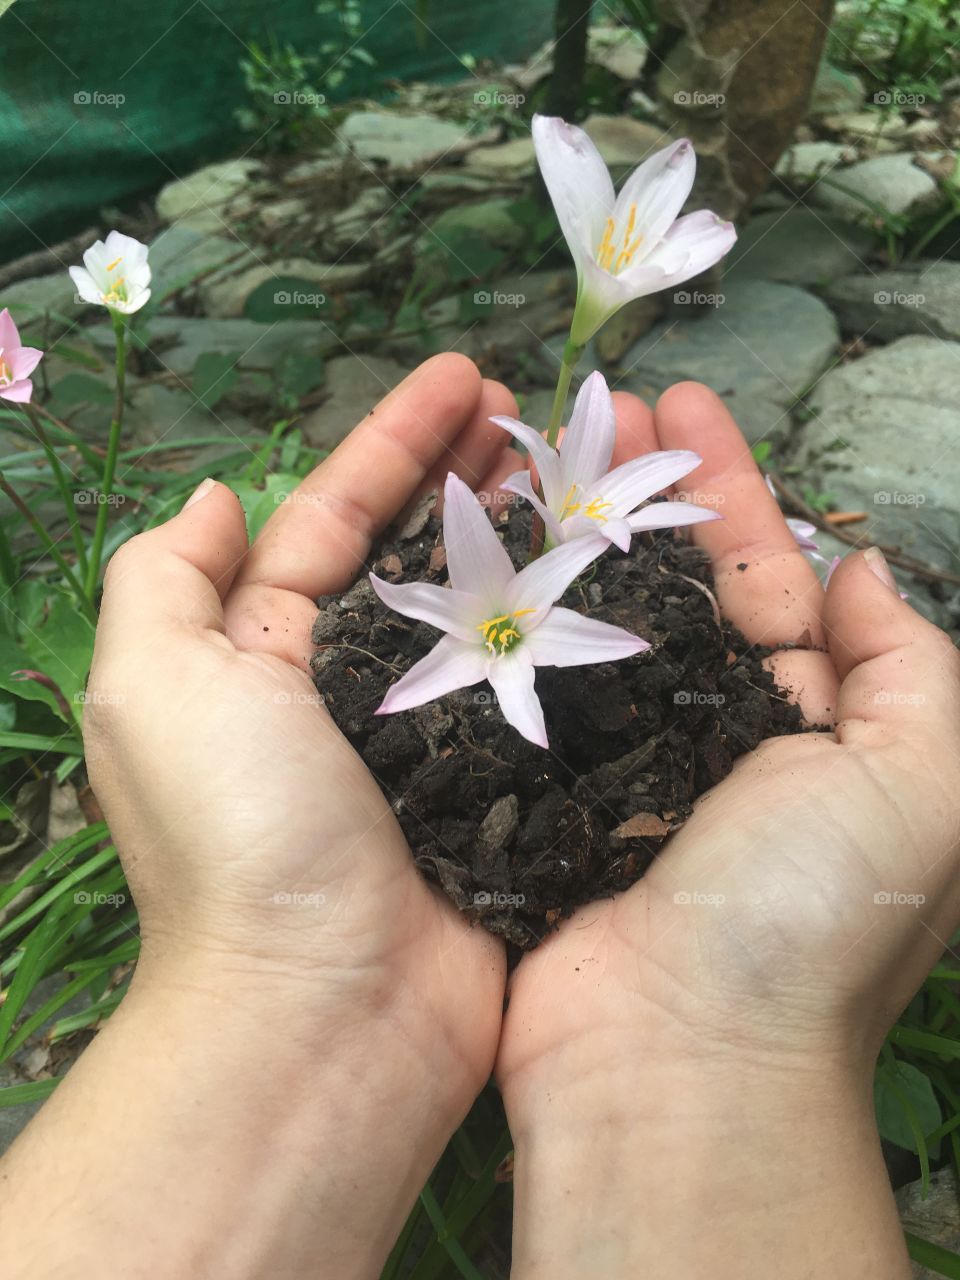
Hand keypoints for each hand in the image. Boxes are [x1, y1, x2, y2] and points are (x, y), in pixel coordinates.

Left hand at [1, 355, 519, 1279]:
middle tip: (545, 414)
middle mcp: (346, 688)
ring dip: (531, 534)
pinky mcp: (503, 787)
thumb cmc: (240, 834)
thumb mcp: (152, 688)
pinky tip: (625, 575)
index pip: (333, 518)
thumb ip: (166, 578)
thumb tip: (217, 496)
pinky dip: (575, 627)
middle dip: (472, 473)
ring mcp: (433, 739)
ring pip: (488, 609)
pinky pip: (541, 685)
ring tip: (593, 472)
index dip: (395, 441)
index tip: (470, 376)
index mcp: (260, 655)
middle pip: (419, 552)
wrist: (329, 1011)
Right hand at [498, 383, 959, 1278]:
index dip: (732, 490)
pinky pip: (522, 685)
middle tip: (602, 404)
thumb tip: (861, 572)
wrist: (676, 1060)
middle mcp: (707, 736)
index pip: (767, 580)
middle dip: (644, 491)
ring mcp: (612, 760)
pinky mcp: (533, 794)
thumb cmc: (806, 914)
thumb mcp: (920, 783)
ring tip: (533, 446)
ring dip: (569, 534)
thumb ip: (909, 667)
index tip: (686, 405)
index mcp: (805, 727)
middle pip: (671, 585)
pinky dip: (504, 617)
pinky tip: (475, 546)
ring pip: (591, 621)